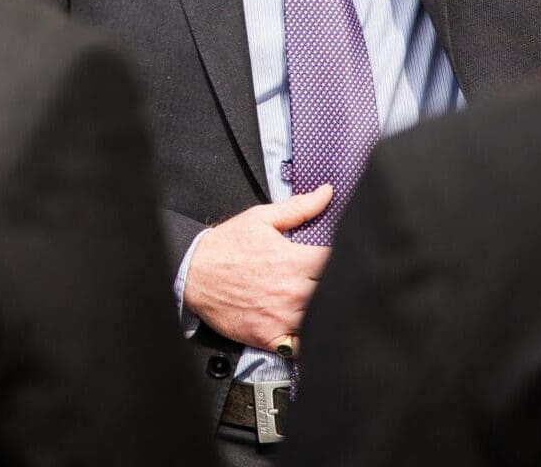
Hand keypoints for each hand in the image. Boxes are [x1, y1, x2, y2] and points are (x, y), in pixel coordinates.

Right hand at [183, 185, 332, 354]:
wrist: (194, 272)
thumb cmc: (227, 245)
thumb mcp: (261, 218)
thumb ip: (299, 208)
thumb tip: (327, 193)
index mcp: (293, 260)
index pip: (337, 262)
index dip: (345, 259)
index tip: (346, 258)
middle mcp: (291, 291)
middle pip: (334, 292)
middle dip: (338, 286)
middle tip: (336, 282)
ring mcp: (281, 317)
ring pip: (322, 320)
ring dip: (326, 311)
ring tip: (325, 304)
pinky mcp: (270, 338)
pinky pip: (302, 348)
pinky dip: (309, 341)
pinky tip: (310, 329)